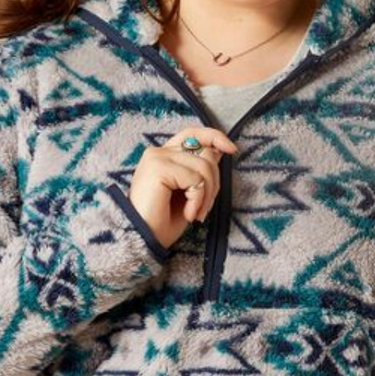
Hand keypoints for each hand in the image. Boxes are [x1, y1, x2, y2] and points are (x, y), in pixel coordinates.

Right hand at [128, 125, 237, 250]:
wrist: (143, 240)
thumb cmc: (162, 222)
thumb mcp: (188, 193)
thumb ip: (199, 170)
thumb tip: (217, 152)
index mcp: (164, 156)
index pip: (193, 134)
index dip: (214, 137)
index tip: (231, 150)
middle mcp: (158, 152)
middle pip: (205, 152)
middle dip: (214, 182)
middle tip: (204, 208)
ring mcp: (157, 158)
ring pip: (204, 166)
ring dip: (206, 196)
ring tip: (196, 214)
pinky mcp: (158, 167)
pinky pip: (195, 179)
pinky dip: (197, 200)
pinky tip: (188, 215)